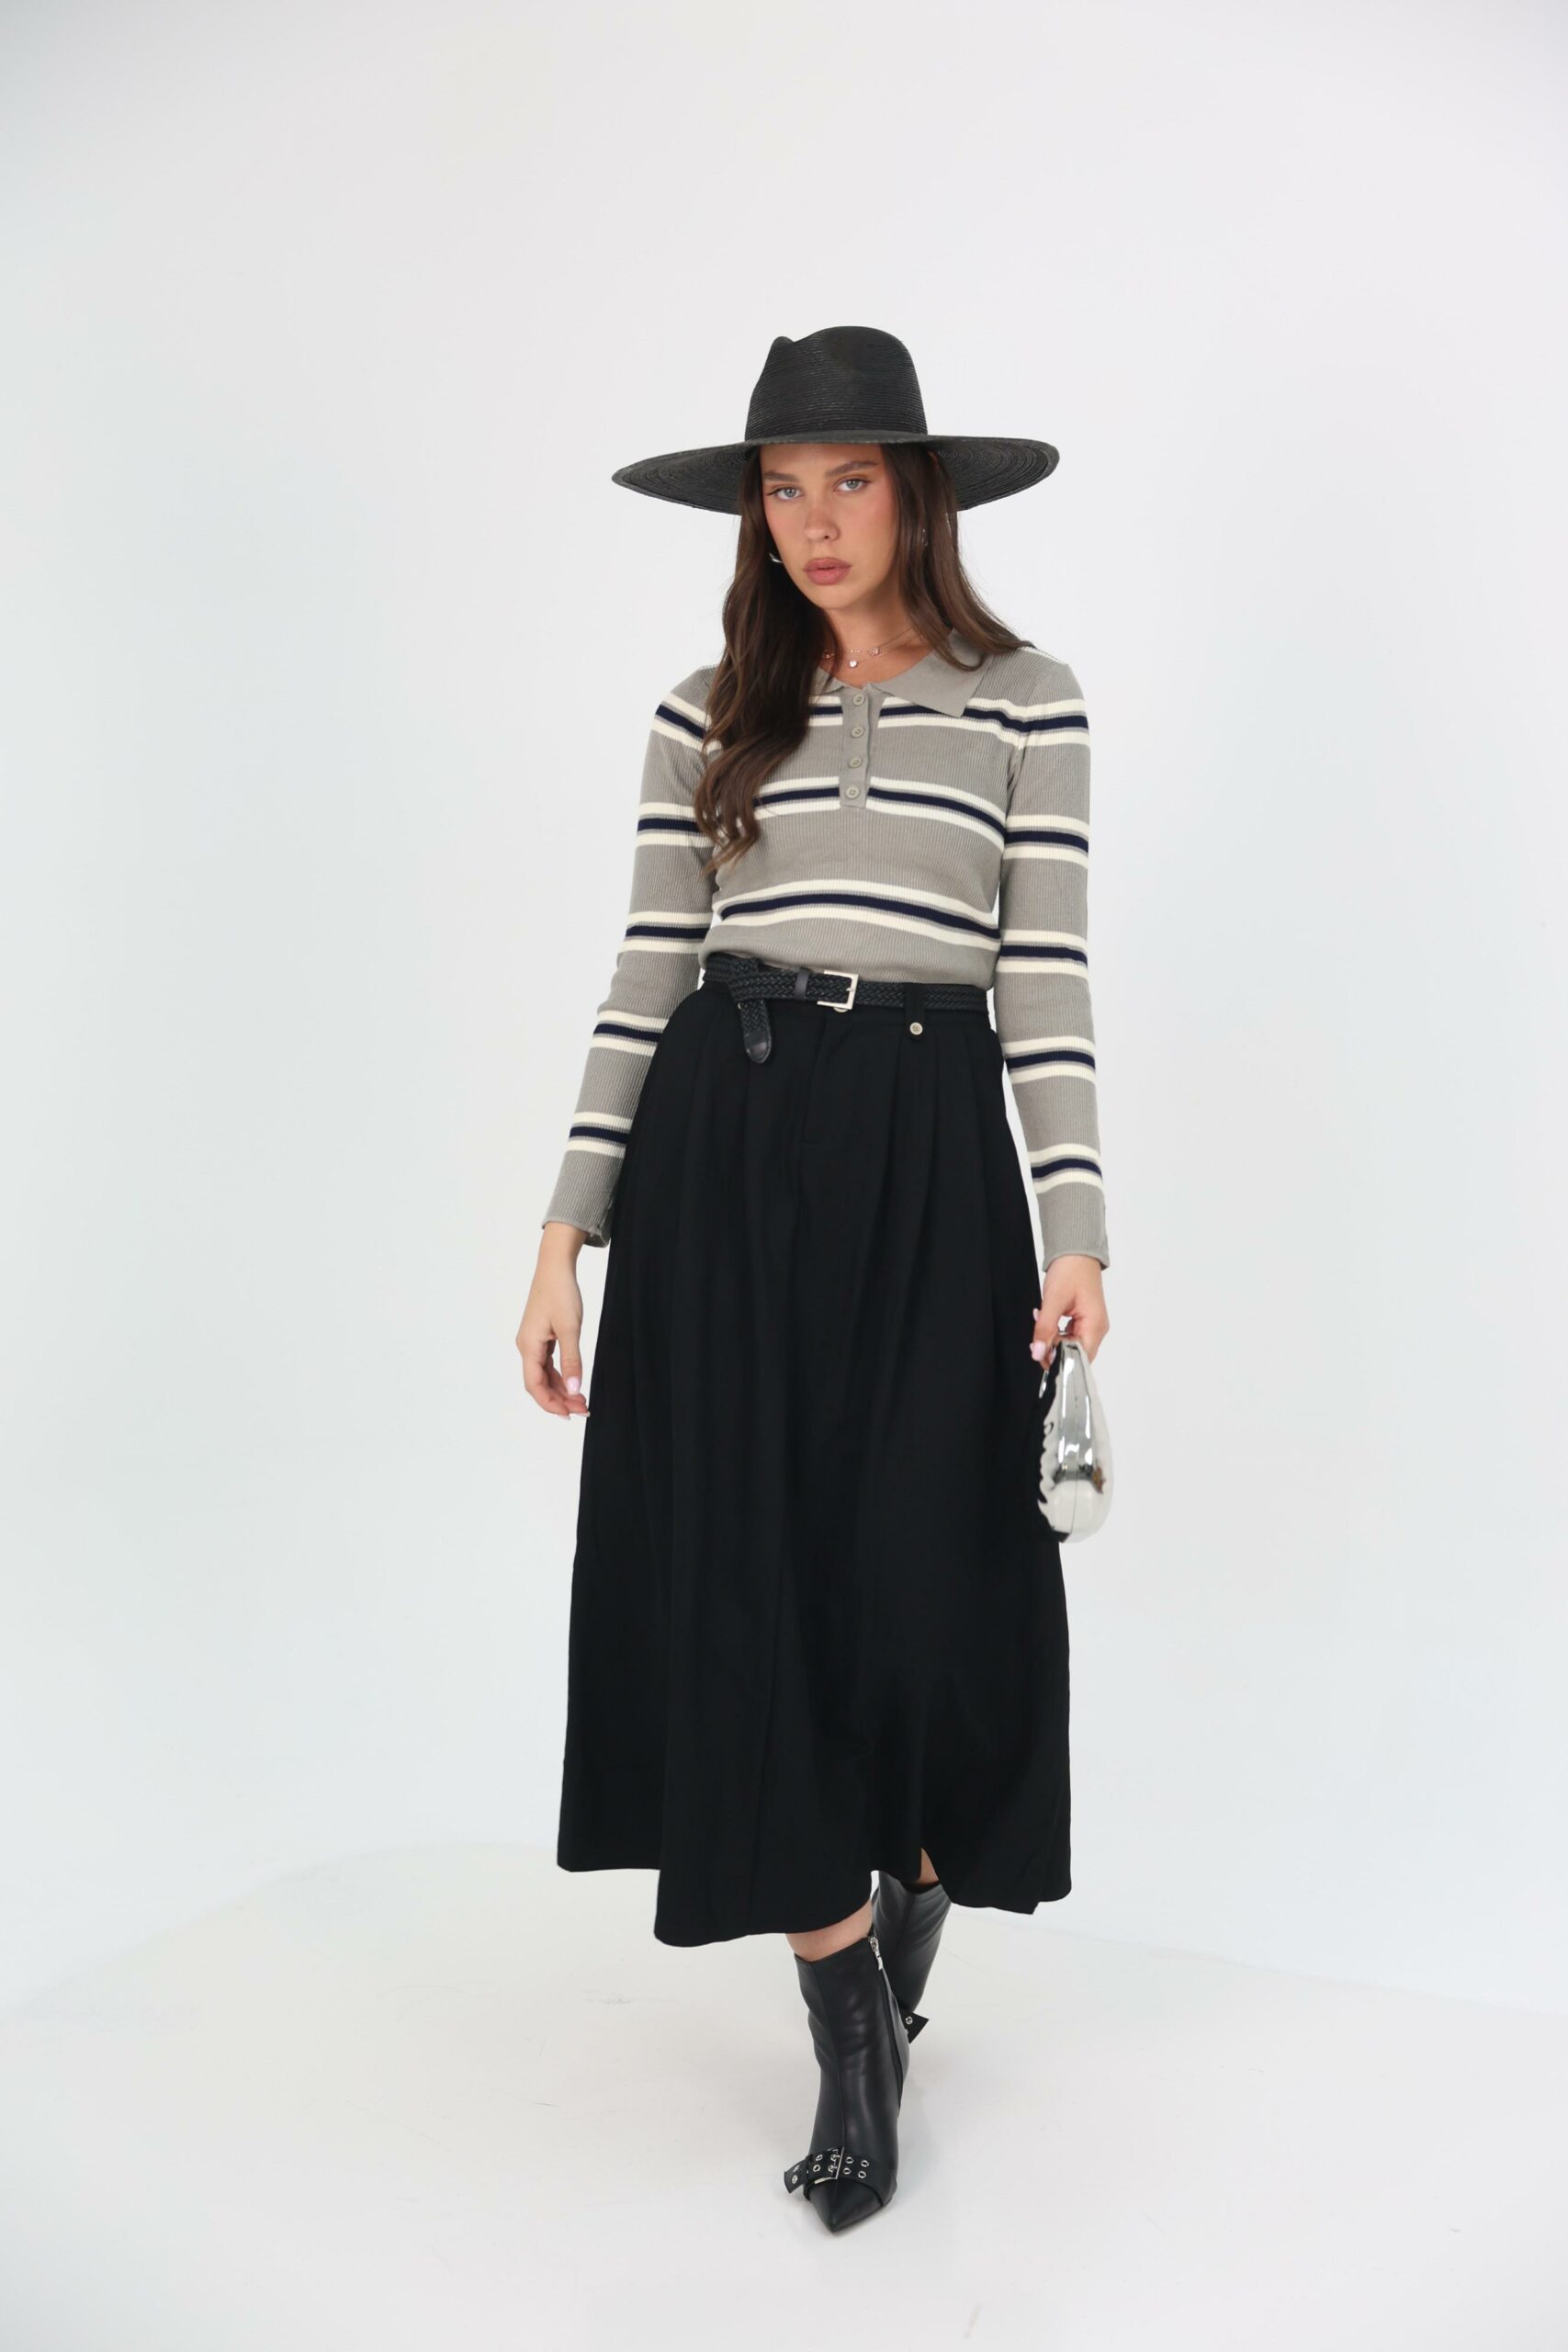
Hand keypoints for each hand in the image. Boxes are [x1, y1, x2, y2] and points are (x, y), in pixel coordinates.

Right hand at [518, 1226, 590, 1417]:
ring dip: (560, 1390)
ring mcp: (532, 1342)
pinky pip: (547, 1364)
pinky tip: (574, 1383)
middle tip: (583, 1409)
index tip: (570, 1414)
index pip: (535, 1386)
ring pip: (543, 1375)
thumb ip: (572, 1360)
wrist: (555, 1267)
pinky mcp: (540, 1336)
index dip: (551, 1404)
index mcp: (528, 1346)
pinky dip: (560, 1376)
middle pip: (538, 1384)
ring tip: (581, 1401)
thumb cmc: (561, 1293)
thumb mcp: (570, 1328)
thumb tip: (575, 1389)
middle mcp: (526, 1347)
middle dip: (558, 1400)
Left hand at [1031, 1254, 1108, 1369]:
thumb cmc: (1071, 1270)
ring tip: (1040, 1324)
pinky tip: (1045, 1320)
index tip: (1041, 1355)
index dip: (1060, 1360)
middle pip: (1074, 1353)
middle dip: (1052, 1349)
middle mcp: (1096, 1328)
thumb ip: (1044, 1328)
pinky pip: (1069, 1334)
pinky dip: (1055, 1331)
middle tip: (1035, 1341)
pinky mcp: (1084, 1319)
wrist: (1076, 1252)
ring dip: (1052, 1340)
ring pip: (1070, 1344)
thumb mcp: (1053, 1300)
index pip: (1079, 1358)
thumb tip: (1038, 1353)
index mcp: (1094, 1326)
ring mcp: (1091, 1324)